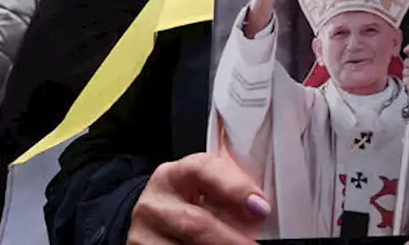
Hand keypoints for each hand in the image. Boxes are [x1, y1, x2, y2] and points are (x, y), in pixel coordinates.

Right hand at [128, 153, 269, 244]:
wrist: (156, 215)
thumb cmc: (192, 198)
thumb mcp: (208, 186)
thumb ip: (232, 188)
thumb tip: (264, 208)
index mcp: (178, 173)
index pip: (205, 170)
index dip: (235, 187)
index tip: (261, 206)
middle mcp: (157, 200)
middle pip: (195, 222)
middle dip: (230, 238)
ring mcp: (144, 229)